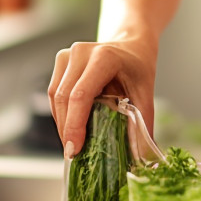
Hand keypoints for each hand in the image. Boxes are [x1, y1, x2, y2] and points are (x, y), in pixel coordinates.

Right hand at [47, 38, 156, 158]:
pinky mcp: (61, 62)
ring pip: (55, 96)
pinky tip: (71, 127)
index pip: (81, 95)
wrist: (132, 44)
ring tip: (73, 144)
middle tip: (73, 154)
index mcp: (104, 57)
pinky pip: (55, 93)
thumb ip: (143, 123)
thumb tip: (141, 157)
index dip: (74, 125)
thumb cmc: (138, 67)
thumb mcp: (146, 93)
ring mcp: (67, 55)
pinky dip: (61, 113)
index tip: (74, 149)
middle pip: (64, 98)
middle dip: (66, 129)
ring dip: (62, 123)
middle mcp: (81, 53)